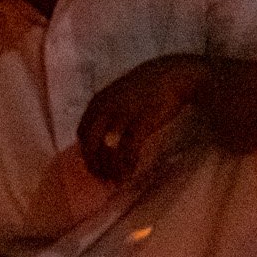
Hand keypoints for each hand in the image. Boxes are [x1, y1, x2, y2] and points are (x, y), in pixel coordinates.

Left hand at [77, 55, 213, 182]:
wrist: (174, 76)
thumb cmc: (149, 87)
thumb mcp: (120, 94)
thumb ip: (107, 110)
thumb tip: (103, 134)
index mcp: (97, 102)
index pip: (83, 134)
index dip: (87, 152)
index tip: (97, 166)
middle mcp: (104, 109)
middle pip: (90, 146)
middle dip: (95, 166)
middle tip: (105, 180)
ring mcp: (121, 117)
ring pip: (105, 153)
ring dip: (110, 170)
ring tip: (118, 180)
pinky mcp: (139, 124)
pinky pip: (126, 153)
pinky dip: (125, 166)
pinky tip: (130, 173)